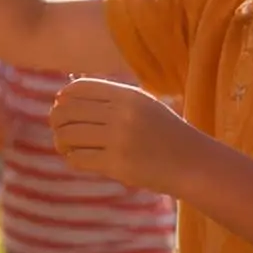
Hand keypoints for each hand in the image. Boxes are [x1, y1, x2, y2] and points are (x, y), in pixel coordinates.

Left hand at [48, 78, 194, 190]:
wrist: (195, 164)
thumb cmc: (166, 134)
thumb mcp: (143, 105)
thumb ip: (111, 99)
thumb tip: (65, 96)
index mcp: (127, 95)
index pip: (78, 88)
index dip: (64, 98)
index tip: (61, 108)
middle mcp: (121, 113)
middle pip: (67, 111)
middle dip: (56, 122)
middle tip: (60, 131)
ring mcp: (118, 139)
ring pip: (68, 135)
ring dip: (61, 142)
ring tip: (67, 147)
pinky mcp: (117, 164)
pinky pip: (77, 158)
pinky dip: (72, 159)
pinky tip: (79, 160)